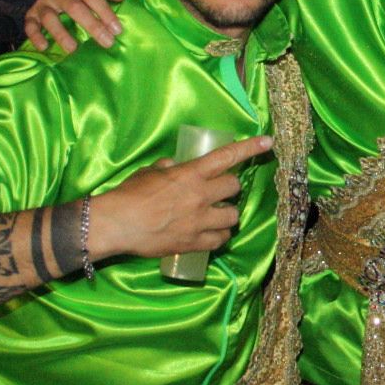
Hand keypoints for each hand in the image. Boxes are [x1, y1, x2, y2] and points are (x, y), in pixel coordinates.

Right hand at [24, 0, 125, 52]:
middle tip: (107, 42)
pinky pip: (30, 25)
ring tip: (73, 49)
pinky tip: (44, 47)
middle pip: (74, 7)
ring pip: (50, 18)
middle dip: (92, 26)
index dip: (105, 12)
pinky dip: (35, 36)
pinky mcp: (32, 15)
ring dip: (61, 34)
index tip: (117, 30)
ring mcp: (42, 3)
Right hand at [88, 135, 273, 260]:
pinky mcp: (195, 242)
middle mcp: (201, 195)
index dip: (250, 148)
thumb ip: (166, 168)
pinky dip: (219, 236)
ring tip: (217, 215)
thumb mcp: (149, 172)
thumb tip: (174, 166)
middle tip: (219, 191)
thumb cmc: (129, 194)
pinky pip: (220, 240)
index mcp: (191, 174)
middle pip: (234, 187)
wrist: (118, 224)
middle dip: (229, 187)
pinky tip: (211, 234)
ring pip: (233, 216)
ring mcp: (200, 221)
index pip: (227, 157)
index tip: (267, 142)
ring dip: (227, 213)